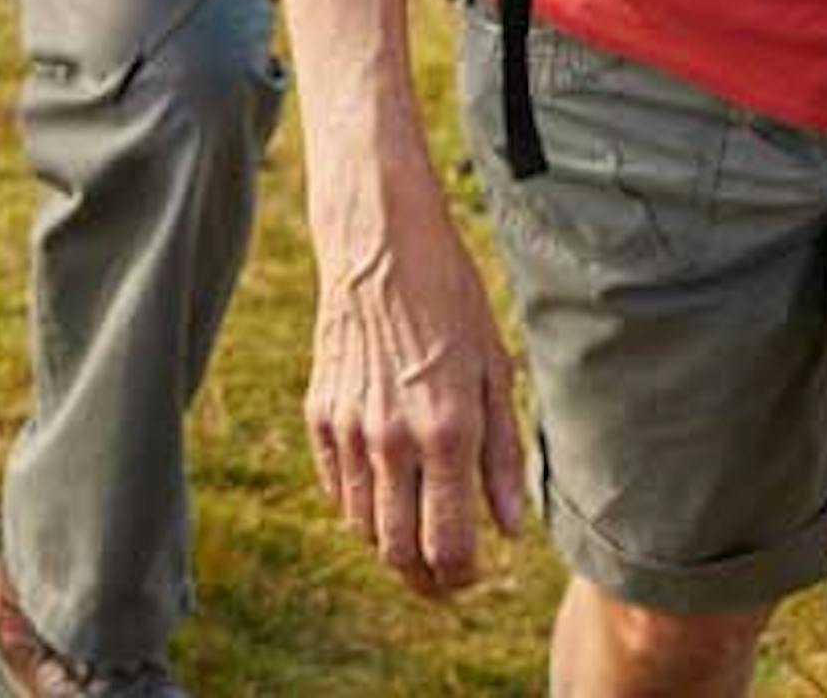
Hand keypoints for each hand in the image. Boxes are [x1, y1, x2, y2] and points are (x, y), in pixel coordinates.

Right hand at [304, 179, 526, 596]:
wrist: (379, 246)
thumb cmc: (451, 301)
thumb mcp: (495, 369)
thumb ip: (501, 454)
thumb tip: (508, 528)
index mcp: (446, 432)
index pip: (449, 544)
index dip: (463, 576)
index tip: (474, 575)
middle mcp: (391, 441)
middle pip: (399, 552)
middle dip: (425, 580)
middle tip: (444, 580)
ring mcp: (348, 431)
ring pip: (364, 527)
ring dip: (392, 546)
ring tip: (419, 538)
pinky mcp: (319, 416)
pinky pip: (335, 488)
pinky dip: (360, 506)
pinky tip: (386, 493)